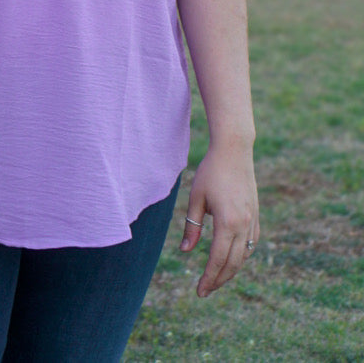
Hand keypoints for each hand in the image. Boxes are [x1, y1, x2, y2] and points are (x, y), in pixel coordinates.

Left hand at [180, 142, 258, 296]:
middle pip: (232, 263)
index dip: (209, 277)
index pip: (217, 259)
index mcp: (228, 222)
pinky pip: (251, 244)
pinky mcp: (255, 215)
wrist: (234, 151)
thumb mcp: (196, 198)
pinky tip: (231, 259)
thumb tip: (186, 251)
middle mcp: (244, 225)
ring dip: (230, 270)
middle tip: (204, 290)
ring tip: (216, 278)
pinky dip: (241, 256)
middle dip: (219, 279)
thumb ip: (192, 226)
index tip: (199, 291)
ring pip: (244, 256)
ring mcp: (252, 221)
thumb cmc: (210, 172)